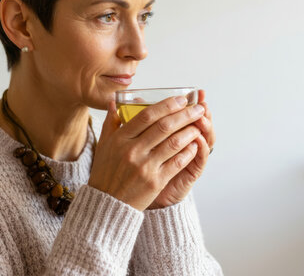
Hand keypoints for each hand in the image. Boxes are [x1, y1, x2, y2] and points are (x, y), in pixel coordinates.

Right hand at [88, 95, 204, 210]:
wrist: (107, 204)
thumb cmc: (106, 173)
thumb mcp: (104, 145)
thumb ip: (111, 122)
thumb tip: (113, 102)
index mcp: (120, 139)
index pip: (147, 115)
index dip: (167, 105)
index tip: (181, 99)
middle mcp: (133, 150)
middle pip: (164, 126)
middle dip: (185, 115)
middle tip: (197, 108)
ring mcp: (145, 167)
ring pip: (173, 143)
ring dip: (190, 132)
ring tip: (199, 125)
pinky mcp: (155, 182)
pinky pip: (176, 163)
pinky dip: (188, 152)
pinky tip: (195, 145)